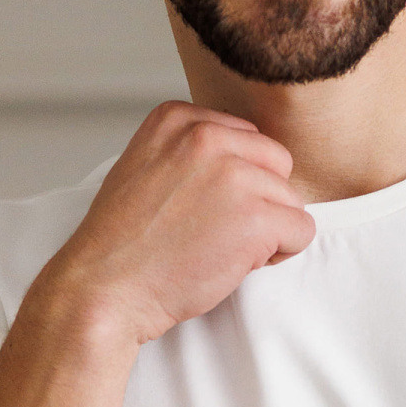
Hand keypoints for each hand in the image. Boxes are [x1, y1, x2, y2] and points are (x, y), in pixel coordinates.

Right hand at [46, 101, 314, 349]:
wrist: (104, 287)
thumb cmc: (123, 243)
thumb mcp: (145, 166)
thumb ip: (190, 151)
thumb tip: (244, 158)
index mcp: (178, 118)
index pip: (245, 138)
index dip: (233, 181)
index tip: (196, 206)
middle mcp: (207, 136)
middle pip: (276, 162)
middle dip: (257, 200)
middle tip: (213, 231)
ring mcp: (234, 175)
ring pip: (290, 199)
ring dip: (265, 230)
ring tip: (216, 248)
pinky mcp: (256, 217)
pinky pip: (301, 231)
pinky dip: (279, 253)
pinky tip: (235, 262)